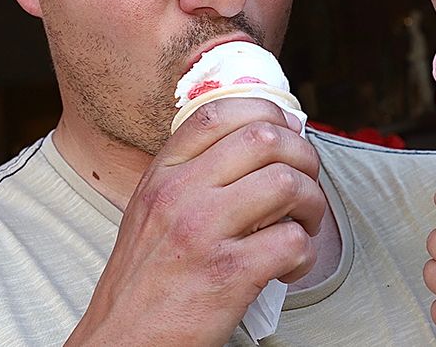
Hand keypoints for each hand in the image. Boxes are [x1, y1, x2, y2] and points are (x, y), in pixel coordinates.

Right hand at [67, 98, 325, 345]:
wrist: (123, 344)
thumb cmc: (147, 281)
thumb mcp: (153, 211)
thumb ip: (195, 174)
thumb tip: (267, 137)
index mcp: (162, 174)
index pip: (220, 111)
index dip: (267, 114)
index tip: (289, 135)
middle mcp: (179, 194)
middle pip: (265, 138)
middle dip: (304, 158)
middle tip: (306, 188)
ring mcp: (202, 232)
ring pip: (287, 183)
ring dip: (313, 204)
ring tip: (303, 227)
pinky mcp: (228, 274)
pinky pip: (292, 241)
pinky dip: (306, 255)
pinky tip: (290, 268)